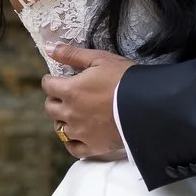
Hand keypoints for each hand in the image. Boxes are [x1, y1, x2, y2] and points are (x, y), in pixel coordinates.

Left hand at [42, 45, 133, 160]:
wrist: (147, 105)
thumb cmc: (124, 79)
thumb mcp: (99, 59)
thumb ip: (72, 54)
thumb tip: (48, 48)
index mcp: (70, 91)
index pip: (48, 85)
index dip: (51, 80)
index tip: (57, 79)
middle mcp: (70, 113)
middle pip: (51, 107)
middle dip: (55, 99)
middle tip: (66, 95)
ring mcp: (80, 132)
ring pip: (59, 128)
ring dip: (62, 119)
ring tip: (72, 114)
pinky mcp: (93, 146)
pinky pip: (73, 147)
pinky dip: (71, 141)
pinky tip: (77, 135)